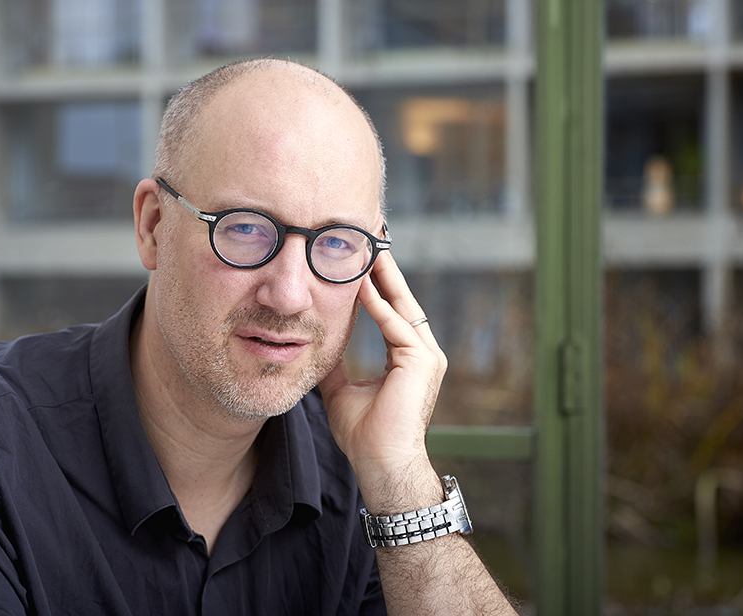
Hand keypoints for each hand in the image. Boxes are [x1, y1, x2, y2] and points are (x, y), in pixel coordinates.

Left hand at [318, 252, 446, 510]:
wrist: (381, 464)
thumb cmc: (364, 435)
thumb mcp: (342, 389)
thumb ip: (336, 362)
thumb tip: (315, 343)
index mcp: (409, 355)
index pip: (393, 306)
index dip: (378, 280)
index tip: (362, 253)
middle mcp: (423, 350)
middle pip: (401, 297)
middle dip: (385, 265)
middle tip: (372, 232)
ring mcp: (427, 355)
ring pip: (402, 304)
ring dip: (382, 275)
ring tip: (366, 246)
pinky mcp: (423, 362)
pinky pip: (397, 325)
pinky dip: (378, 304)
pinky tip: (360, 283)